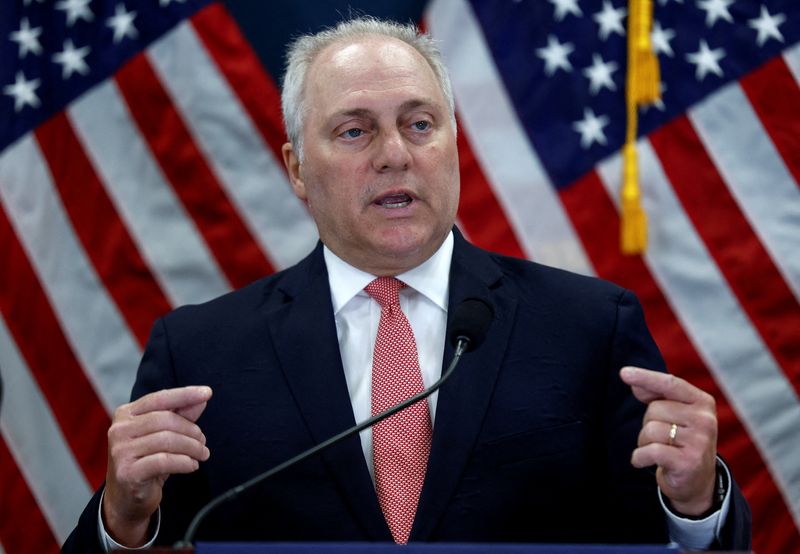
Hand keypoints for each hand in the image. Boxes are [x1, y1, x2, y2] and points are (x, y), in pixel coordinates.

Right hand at [103, 386, 211, 545]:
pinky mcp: (127, 473)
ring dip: (192, 447)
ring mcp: (121, 452)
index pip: (159, 398)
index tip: (207, 392)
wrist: (127, 499)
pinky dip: (184, 462)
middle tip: (203, 442)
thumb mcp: (164, 435)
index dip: (185, 394)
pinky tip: (192, 465)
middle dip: (191, 430)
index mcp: (126, 414)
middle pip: (166, 420)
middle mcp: (119, 430)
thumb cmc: (147, 462)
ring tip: (201, 454)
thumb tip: (201, 399)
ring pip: (167, 440)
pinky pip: (164, 461)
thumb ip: (180, 415)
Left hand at [620, 366, 716, 515]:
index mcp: (702, 402)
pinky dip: (639, 457)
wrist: (696, 481)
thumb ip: (655, 395)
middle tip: (661, 437)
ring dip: (644, 442)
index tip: (624, 372)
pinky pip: (650, 451)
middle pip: (655, 409)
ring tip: (657, 450)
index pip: (670, 384)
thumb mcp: (673, 414)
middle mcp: (705, 420)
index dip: (646, 377)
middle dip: (648, 423)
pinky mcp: (689, 462)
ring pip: (650, 430)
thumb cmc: (679, 440)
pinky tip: (643, 461)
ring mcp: (699, 442)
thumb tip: (633, 380)